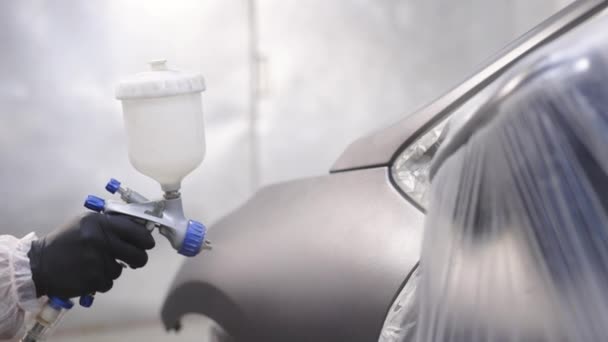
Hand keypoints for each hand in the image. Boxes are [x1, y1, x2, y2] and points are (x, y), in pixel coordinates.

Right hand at [28, 213, 154, 298]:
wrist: (38, 264)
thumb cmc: (65, 241)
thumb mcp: (86, 223)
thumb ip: (111, 223)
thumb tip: (139, 227)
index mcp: (100, 223)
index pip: (136, 230)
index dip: (146, 239)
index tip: (147, 243)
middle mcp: (101, 240)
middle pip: (138, 254)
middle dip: (138, 258)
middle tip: (133, 259)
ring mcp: (98, 261)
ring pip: (121, 270)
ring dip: (112, 269)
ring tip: (96, 264)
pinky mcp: (93, 279)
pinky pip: (109, 282)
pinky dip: (101, 280)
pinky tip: (88, 274)